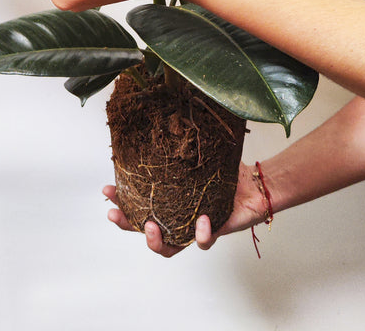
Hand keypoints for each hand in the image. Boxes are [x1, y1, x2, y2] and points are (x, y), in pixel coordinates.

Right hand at [103, 163, 270, 256]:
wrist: (256, 183)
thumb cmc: (227, 171)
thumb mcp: (199, 155)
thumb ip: (181, 148)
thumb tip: (160, 118)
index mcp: (172, 201)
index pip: (140, 205)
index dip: (122, 202)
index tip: (108, 190)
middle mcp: (180, 217)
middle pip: (146, 231)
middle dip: (128, 225)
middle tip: (117, 215)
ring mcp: (195, 227)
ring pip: (170, 247)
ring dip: (156, 241)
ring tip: (152, 228)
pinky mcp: (215, 232)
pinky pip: (204, 240)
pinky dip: (201, 233)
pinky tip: (202, 219)